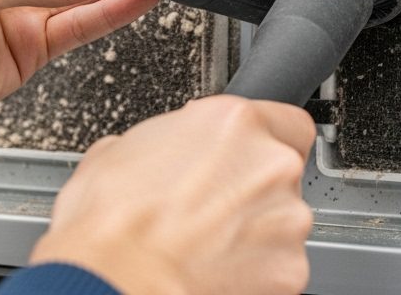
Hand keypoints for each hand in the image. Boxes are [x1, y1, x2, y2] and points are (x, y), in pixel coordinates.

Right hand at [32, 96, 316, 294]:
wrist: (114, 281)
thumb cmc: (111, 222)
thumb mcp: (120, 149)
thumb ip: (165, 140)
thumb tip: (161, 150)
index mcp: (234, 122)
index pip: (285, 121)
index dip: (259, 143)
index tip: (241, 157)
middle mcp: (270, 164)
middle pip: (282, 172)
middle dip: (251, 188)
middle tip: (208, 205)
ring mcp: (286, 220)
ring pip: (282, 220)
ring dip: (255, 229)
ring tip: (206, 244)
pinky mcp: (289, 270)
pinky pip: (278, 264)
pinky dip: (255, 269)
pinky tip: (214, 269)